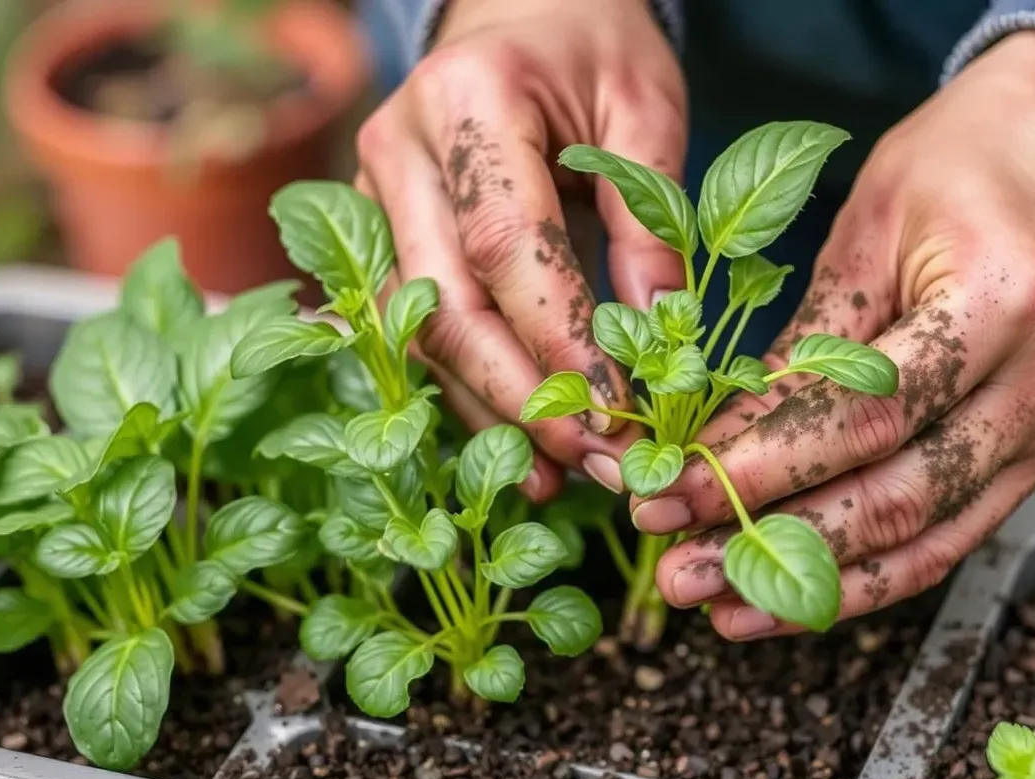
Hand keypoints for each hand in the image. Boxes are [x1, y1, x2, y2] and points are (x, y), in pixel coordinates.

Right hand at [355, 0, 686, 500]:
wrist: (519, 11)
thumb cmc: (589, 44)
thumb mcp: (645, 104)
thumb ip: (650, 214)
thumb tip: (660, 337)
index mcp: (468, 99)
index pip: (504, 243)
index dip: (557, 337)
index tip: (616, 410)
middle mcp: (400, 150)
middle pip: (442, 301)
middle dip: (518, 395)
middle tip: (591, 459)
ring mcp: (375, 193)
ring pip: (418, 330)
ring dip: (487, 408)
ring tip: (555, 476)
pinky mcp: (380, 231)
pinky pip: (416, 327)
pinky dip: (466, 388)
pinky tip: (514, 442)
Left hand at [644, 31, 1034, 638]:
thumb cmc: (957, 165)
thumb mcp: (862, 228)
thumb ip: (802, 349)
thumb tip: (716, 444)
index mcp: (1000, 301)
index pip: (864, 417)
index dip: (761, 469)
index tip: (674, 497)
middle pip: (897, 497)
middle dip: (775, 546)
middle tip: (679, 572)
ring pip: (926, 539)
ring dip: (816, 585)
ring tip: (722, 608)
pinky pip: (952, 535)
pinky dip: (873, 576)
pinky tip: (797, 600)